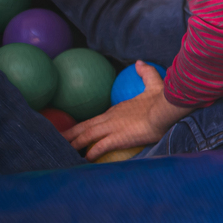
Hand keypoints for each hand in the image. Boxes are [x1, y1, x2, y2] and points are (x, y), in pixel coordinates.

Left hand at [63, 61, 192, 159]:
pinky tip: (86, 160)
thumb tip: (139, 62)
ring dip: (75, 144)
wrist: (163, 111)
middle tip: (58, 141)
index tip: (76, 132)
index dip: (83, 126)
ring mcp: (112, 128)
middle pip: (85, 127)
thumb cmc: (160, 100)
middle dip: (71, 134)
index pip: (95, 119)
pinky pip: (100, 147)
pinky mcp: (117, 138)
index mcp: (116, 109)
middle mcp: (110, 118)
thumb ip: (145, 73)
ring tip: (65, 152)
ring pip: (87, 136)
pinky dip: (91, 154)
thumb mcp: (154, 84)